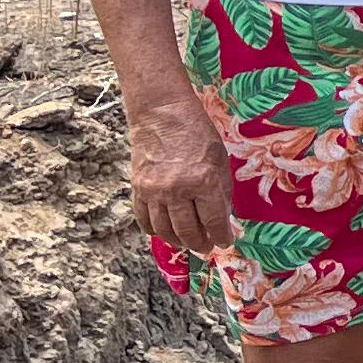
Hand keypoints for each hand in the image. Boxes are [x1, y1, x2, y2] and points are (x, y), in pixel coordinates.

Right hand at [127, 90, 237, 262]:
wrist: (162, 115)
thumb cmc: (198, 134)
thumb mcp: (220, 160)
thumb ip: (221, 191)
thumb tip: (224, 218)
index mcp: (203, 180)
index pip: (213, 220)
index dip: (221, 235)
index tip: (225, 242)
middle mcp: (176, 189)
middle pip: (187, 230)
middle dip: (199, 243)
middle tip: (206, 247)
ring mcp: (153, 191)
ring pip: (164, 230)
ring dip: (178, 241)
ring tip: (188, 243)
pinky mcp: (137, 189)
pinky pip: (144, 219)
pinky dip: (155, 230)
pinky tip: (165, 232)